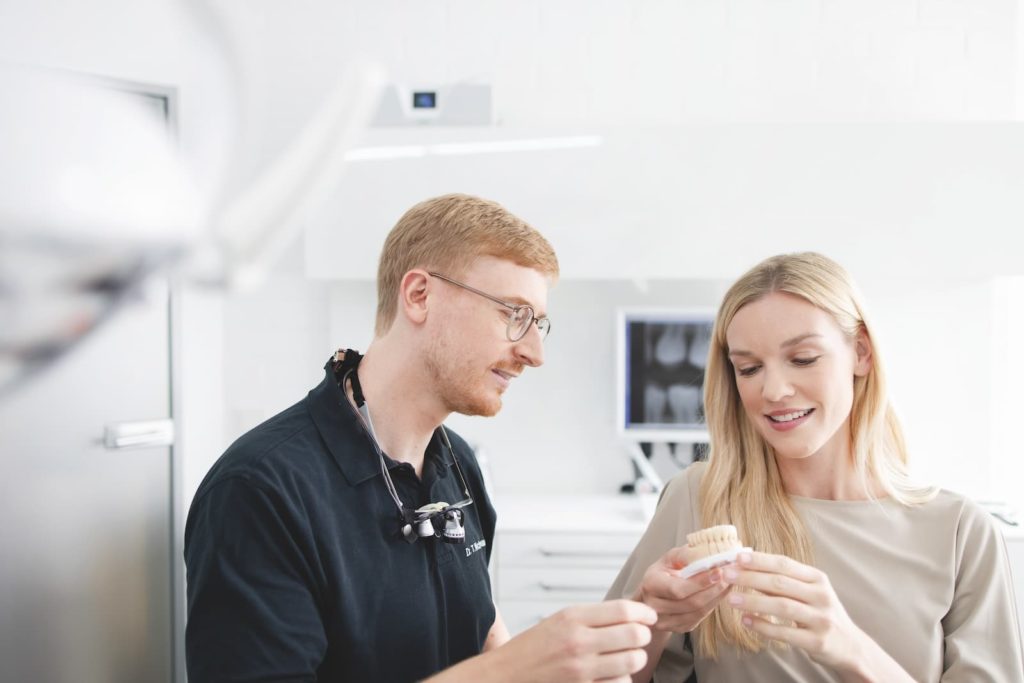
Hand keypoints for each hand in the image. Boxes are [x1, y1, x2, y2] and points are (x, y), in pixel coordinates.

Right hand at [495, 600, 655, 682]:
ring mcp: (581, 669)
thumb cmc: (534, 647)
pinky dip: (623, 679)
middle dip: (643, 636)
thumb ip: (593, 617)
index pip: (623, 611)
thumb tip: (631, 615)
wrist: (506, 674)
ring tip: (630, 656)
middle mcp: (578, 642)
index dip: (644, 613)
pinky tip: (614, 674)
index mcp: (572, 618)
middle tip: (639, 637)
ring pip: (632, 661)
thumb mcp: (560, 620)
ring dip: (636, 659)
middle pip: (633, 635)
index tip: (649, 617)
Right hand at [633, 545, 733, 632]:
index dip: (700, 582)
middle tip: (731, 576)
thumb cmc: (664, 572)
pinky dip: (713, 605)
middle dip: (714, 590)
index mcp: (651, 584)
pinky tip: (721, 593)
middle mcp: (654, 606)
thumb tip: (707, 550)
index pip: (678, 589)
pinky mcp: (677, 628)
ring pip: (697, 613)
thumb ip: (685, 554)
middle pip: (690, 603)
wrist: (653, 594)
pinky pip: (699, 618)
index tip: (719, 571)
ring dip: (717, 598)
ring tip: (730, 582)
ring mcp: (665, 621)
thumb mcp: (669, 558)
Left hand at [721, 552, 870, 672]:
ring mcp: (821, 619)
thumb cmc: (820, 613)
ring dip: (753, 601)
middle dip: (750, 578)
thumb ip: (781, 581)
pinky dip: (763, 626)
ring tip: (731, 599)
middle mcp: (821, 596)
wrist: (850, 646)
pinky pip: (785, 633)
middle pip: (780, 583)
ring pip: (782, 606)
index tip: (737, 557)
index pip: (785, 564)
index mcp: (818, 579)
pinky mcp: (817, 642)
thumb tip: (746, 567)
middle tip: (727, 575)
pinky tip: (746, 621)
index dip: (759, 560)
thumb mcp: (808, 592)